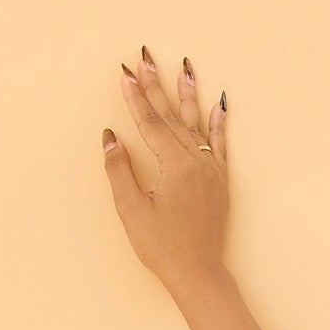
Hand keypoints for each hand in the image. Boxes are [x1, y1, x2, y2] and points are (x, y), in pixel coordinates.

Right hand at [102, 46, 229, 295]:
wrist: (199, 273)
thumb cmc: (162, 248)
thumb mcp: (132, 210)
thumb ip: (119, 171)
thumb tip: (110, 137)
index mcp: (175, 167)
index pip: (151, 123)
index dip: (135, 97)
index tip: (124, 72)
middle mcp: (197, 163)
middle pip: (172, 115)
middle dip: (156, 84)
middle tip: (144, 56)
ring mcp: (211, 171)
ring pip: (196, 123)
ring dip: (187, 93)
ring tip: (184, 65)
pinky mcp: (220, 182)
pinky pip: (219, 144)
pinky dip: (218, 122)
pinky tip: (219, 103)